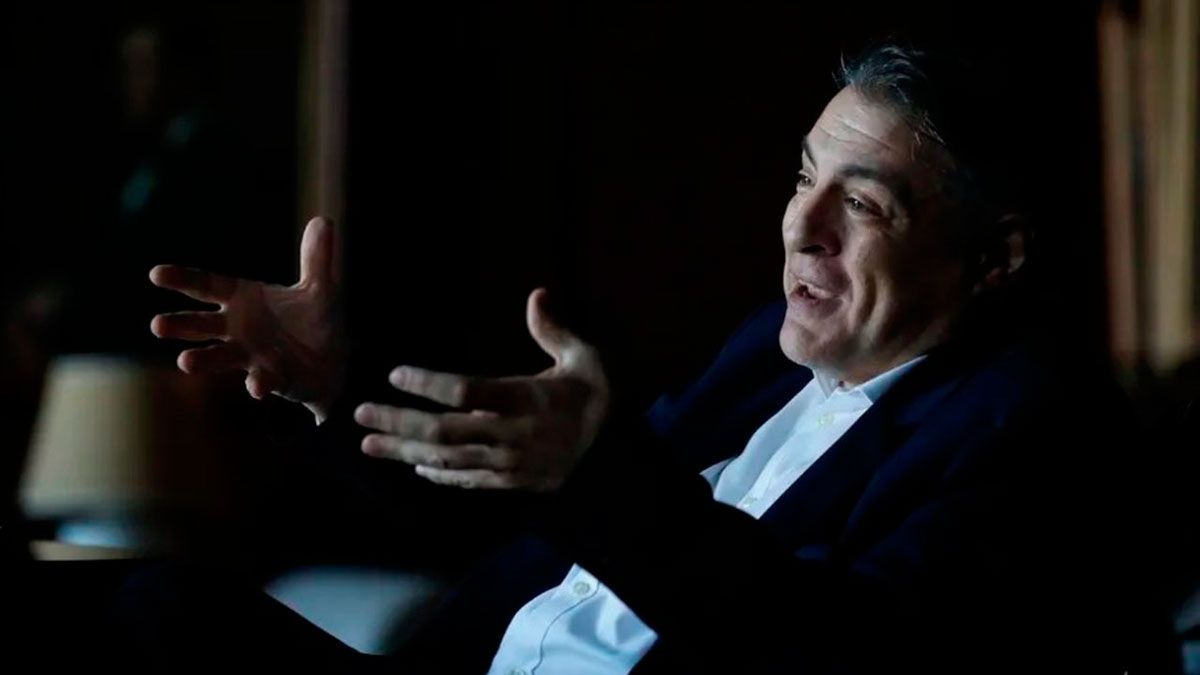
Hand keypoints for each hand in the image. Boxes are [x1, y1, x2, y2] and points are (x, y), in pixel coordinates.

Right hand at [149, 217, 344, 420]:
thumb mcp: (320, 288)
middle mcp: (238, 328)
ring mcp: (250, 355)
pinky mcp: (272, 378)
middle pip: (201, 323)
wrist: (334, 362)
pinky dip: (258, 383)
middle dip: (180, 324)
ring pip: (220, 356)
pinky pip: (262, 380)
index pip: (207, 286)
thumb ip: (317, 258)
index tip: (156, 273)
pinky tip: (256, 386)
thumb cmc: (315, 320)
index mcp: (243, 299)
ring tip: (184, 361)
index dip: (182, 279)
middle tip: (158, 325)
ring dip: (202, 359)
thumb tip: (324, 220)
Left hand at [353, 288, 609, 491]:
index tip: (394, 374)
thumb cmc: (593, 393)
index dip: (429, 385)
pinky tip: (413, 464)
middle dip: (398, 423)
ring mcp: (509, 464)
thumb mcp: (585, 357)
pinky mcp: (511, 482)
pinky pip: (466, 481)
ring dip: (404, 452)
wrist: (615, 451)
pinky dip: (437, 474)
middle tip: (360, 413)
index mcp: (526, 399)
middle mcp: (512, 435)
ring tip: (369, 443)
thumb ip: (554, 330)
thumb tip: (536, 293)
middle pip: (445, 432)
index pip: (468, 392)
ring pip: (448, 461)